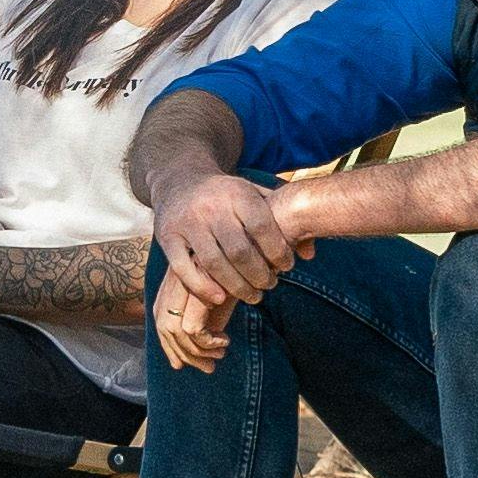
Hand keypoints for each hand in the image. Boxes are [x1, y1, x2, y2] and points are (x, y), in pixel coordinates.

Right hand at [151, 165, 311, 307]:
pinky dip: (202, 287)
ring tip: (253, 295)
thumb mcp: (255, 195)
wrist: (179, 179)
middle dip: (260, 275)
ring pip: (214, 264)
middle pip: (240, 251)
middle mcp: (210, 206)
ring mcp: (187, 222)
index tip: (287, 266)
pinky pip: (183, 268)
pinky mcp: (167, 237)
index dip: (279, 251)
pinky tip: (220, 298)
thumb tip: (310, 254)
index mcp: (237, 193)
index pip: (263, 227)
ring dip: (237, 286)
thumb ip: (283, 219)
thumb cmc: (227, 194)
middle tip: (271, 285)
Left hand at [156, 259, 241, 371]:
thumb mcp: (222, 292)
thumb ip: (206, 313)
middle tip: (207, 367)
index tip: (184, 363)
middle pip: (163, 325)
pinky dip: (208, 342)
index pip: (160, 314)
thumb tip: (196, 349)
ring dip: (197, 352)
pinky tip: (225, 341)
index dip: (169, 344)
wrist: (265, 244)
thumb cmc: (247, 268)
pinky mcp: (201, 287)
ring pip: (176, 330)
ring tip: (220, 354)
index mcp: (177, 276)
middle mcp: (177, 277)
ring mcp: (187, 280)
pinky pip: (192, 328)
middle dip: (181, 353)